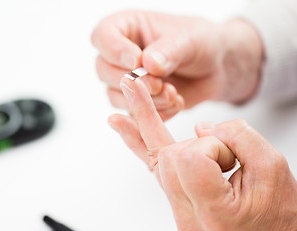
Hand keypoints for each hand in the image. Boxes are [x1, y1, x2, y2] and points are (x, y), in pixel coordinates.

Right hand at [91, 11, 262, 119]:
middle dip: (131, 82)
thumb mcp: (190, 39)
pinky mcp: (137, 101)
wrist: (215, 68)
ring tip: (173, 94)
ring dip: (144, 101)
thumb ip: (169, 50)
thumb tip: (148, 64)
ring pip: (115, 95)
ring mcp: (127, 80)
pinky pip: (134, 114)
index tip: (136, 61)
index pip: (103, 36)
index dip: (114, 50)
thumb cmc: (201, 43)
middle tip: (158, 84)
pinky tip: (175, 103)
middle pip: (103, 70)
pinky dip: (155, 113)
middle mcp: (121, 54)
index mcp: (127, 28)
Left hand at [108, 75, 296, 230]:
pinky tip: (120, 121)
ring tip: (194, 140)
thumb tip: (200, 127)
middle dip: (198, 145)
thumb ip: (236, 136)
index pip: (190, 159)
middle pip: (166, 156)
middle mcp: (188, 217)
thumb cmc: (278, 211)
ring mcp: (179, 212)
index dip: (212, 145)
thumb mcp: (272, 165)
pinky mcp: (175, 202)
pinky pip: (152, 167)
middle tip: (228, 162)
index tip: (232, 158)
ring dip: (185, 146)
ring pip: (156, 157)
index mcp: (214, 213)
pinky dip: (138, 140)